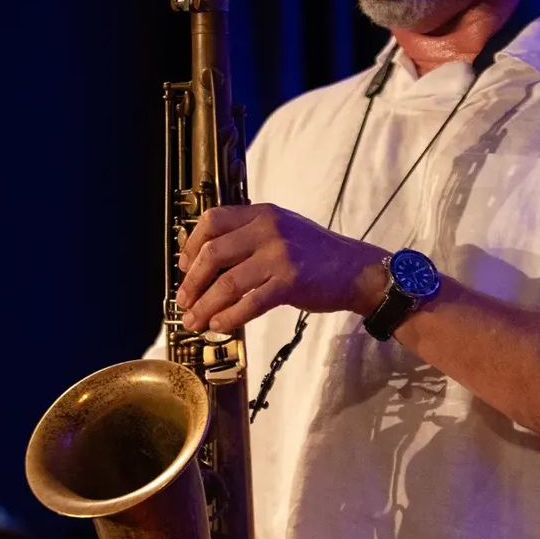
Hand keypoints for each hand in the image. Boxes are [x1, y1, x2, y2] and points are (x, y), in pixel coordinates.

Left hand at [175, 204, 387, 332]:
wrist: (356, 271)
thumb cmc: (316, 255)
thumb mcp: (281, 231)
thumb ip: (248, 238)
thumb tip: (206, 262)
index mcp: (262, 213)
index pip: (212, 221)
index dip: (191, 246)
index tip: (184, 267)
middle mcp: (268, 229)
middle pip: (213, 253)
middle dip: (192, 282)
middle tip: (183, 302)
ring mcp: (279, 255)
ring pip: (227, 282)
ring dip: (205, 305)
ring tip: (195, 321)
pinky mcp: (290, 282)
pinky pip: (249, 302)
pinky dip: (229, 317)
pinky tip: (220, 325)